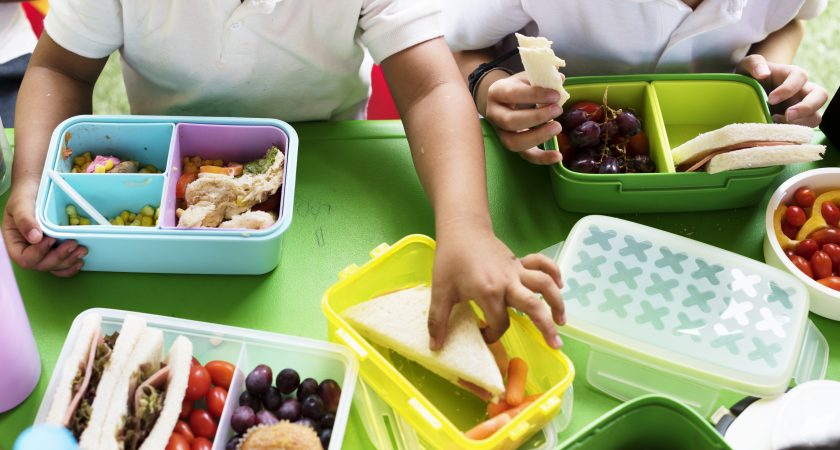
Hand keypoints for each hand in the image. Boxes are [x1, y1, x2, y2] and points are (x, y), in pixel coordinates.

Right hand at [2, 182, 84, 275]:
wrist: (37, 187)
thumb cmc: (26, 194)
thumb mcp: (21, 203)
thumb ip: (25, 219)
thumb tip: (35, 238)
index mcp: (16, 241)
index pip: (23, 258)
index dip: (38, 253)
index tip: (51, 239)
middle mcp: (28, 249)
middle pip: (41, 265)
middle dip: (58, 258)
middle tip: (73, 244)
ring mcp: (43, 251)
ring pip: (54, 267)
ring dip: (69, 262)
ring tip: (82, 250)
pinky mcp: (55, 249)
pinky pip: (61, 265)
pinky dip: (71, 265)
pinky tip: (80, 260)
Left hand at [428, 228, 564, 350]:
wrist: (462, 229)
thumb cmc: (450, 259)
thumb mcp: (440, 291)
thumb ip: (438, 320)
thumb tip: (435, 347)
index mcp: (488, 291)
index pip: (500, 322)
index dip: (493, 334)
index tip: (484, 335)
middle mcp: (508, 282)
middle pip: (534, 306)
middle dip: (546, 327)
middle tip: (556, 345)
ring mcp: (516, 271)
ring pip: (544, 285)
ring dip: (557, 302)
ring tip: (562, 322)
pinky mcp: (519, 261)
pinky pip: (542, 265)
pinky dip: (554, 272)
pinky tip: (560, 285)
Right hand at [483, 72, 564, 164]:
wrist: (504, 100)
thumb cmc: (518, 87)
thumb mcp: (526, 78)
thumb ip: (541, 78)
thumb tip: (559, 79)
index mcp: (497, 93)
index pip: (512, 94)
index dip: (535, 95)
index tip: (555, 95)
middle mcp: (494, 114)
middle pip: (510, 121)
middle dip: (536, 117)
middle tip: (557, 110)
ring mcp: (501, 132)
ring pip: (513, 142)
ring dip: (538, 137)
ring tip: (557, 127)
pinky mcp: (512, 144)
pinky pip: (525, 155)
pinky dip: (542, 158)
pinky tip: (558, 156)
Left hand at [738, 54, 827, 126]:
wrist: (748, 92)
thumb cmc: (750, 77)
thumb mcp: (747, 65)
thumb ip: (754, 64)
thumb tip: (763, 73)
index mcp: (792, 74)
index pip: (800, 77)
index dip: (788, 88)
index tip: (770, 99)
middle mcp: (802, 91)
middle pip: (820, 96)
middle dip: (806, 107)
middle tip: (787, 115)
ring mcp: (801, 108)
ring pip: (815, 117)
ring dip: (799, 123)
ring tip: (776, 124)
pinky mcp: (795, 123)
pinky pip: (802, 131)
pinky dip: (791, 134)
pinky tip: (774, 132)